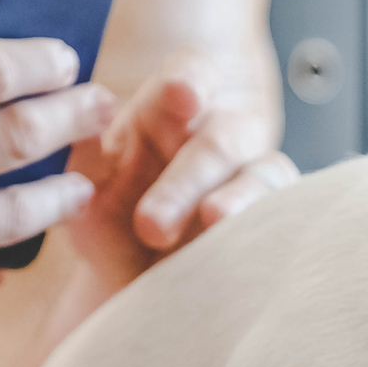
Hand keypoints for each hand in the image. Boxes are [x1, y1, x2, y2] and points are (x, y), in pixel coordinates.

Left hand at [63, 50, 298, 293]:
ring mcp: (251, 179)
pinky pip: (284, 216)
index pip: (192, 74)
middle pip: (221, 138)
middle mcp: (218, 137)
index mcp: (168, 114)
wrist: (133, 292)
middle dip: (187, 179)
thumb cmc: (110, 230)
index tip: (181, 95)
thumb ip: (88, 161)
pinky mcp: (273, 221)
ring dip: (237, 200)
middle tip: (151, 224)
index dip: (192, 79)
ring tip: (213, 222)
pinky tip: (243, 249)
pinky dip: (264, 228)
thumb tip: (82, 125)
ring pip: (263, 174)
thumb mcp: (87, 195)